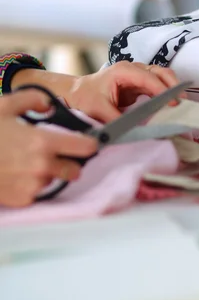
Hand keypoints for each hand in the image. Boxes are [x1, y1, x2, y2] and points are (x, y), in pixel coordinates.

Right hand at [0, 90, 96, 207]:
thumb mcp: (4, 105)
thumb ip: (32, 100)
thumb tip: (47, 104)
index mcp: (43, 142)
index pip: (84, 147)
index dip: (89, 143)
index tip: (89, 142)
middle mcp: (42, 167)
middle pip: (74, 170)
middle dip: (70, 162)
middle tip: (57, 154)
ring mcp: (32, 186)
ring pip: (54, 180)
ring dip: (49, 173)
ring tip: (28, 162)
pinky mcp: (21, 200)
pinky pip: (37, 192)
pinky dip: (32, 185)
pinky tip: (17, 173)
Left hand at [65, 61, 183, 122]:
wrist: (77, 93)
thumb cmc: (84, 98)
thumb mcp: (97, 111)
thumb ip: (117, 120)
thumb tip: (134, 131)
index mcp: (122, 71)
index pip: (149, 78)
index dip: (163, 90)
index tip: (174, 104)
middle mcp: (133, 69)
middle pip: (160, 72)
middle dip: (174, 86)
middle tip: (183, 103)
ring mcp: (138, 74)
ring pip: (163, 76)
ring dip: (173, 89)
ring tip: (182, 104)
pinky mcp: (140, 83)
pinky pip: (159, 85)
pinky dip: (168, 93)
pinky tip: (172, 105)